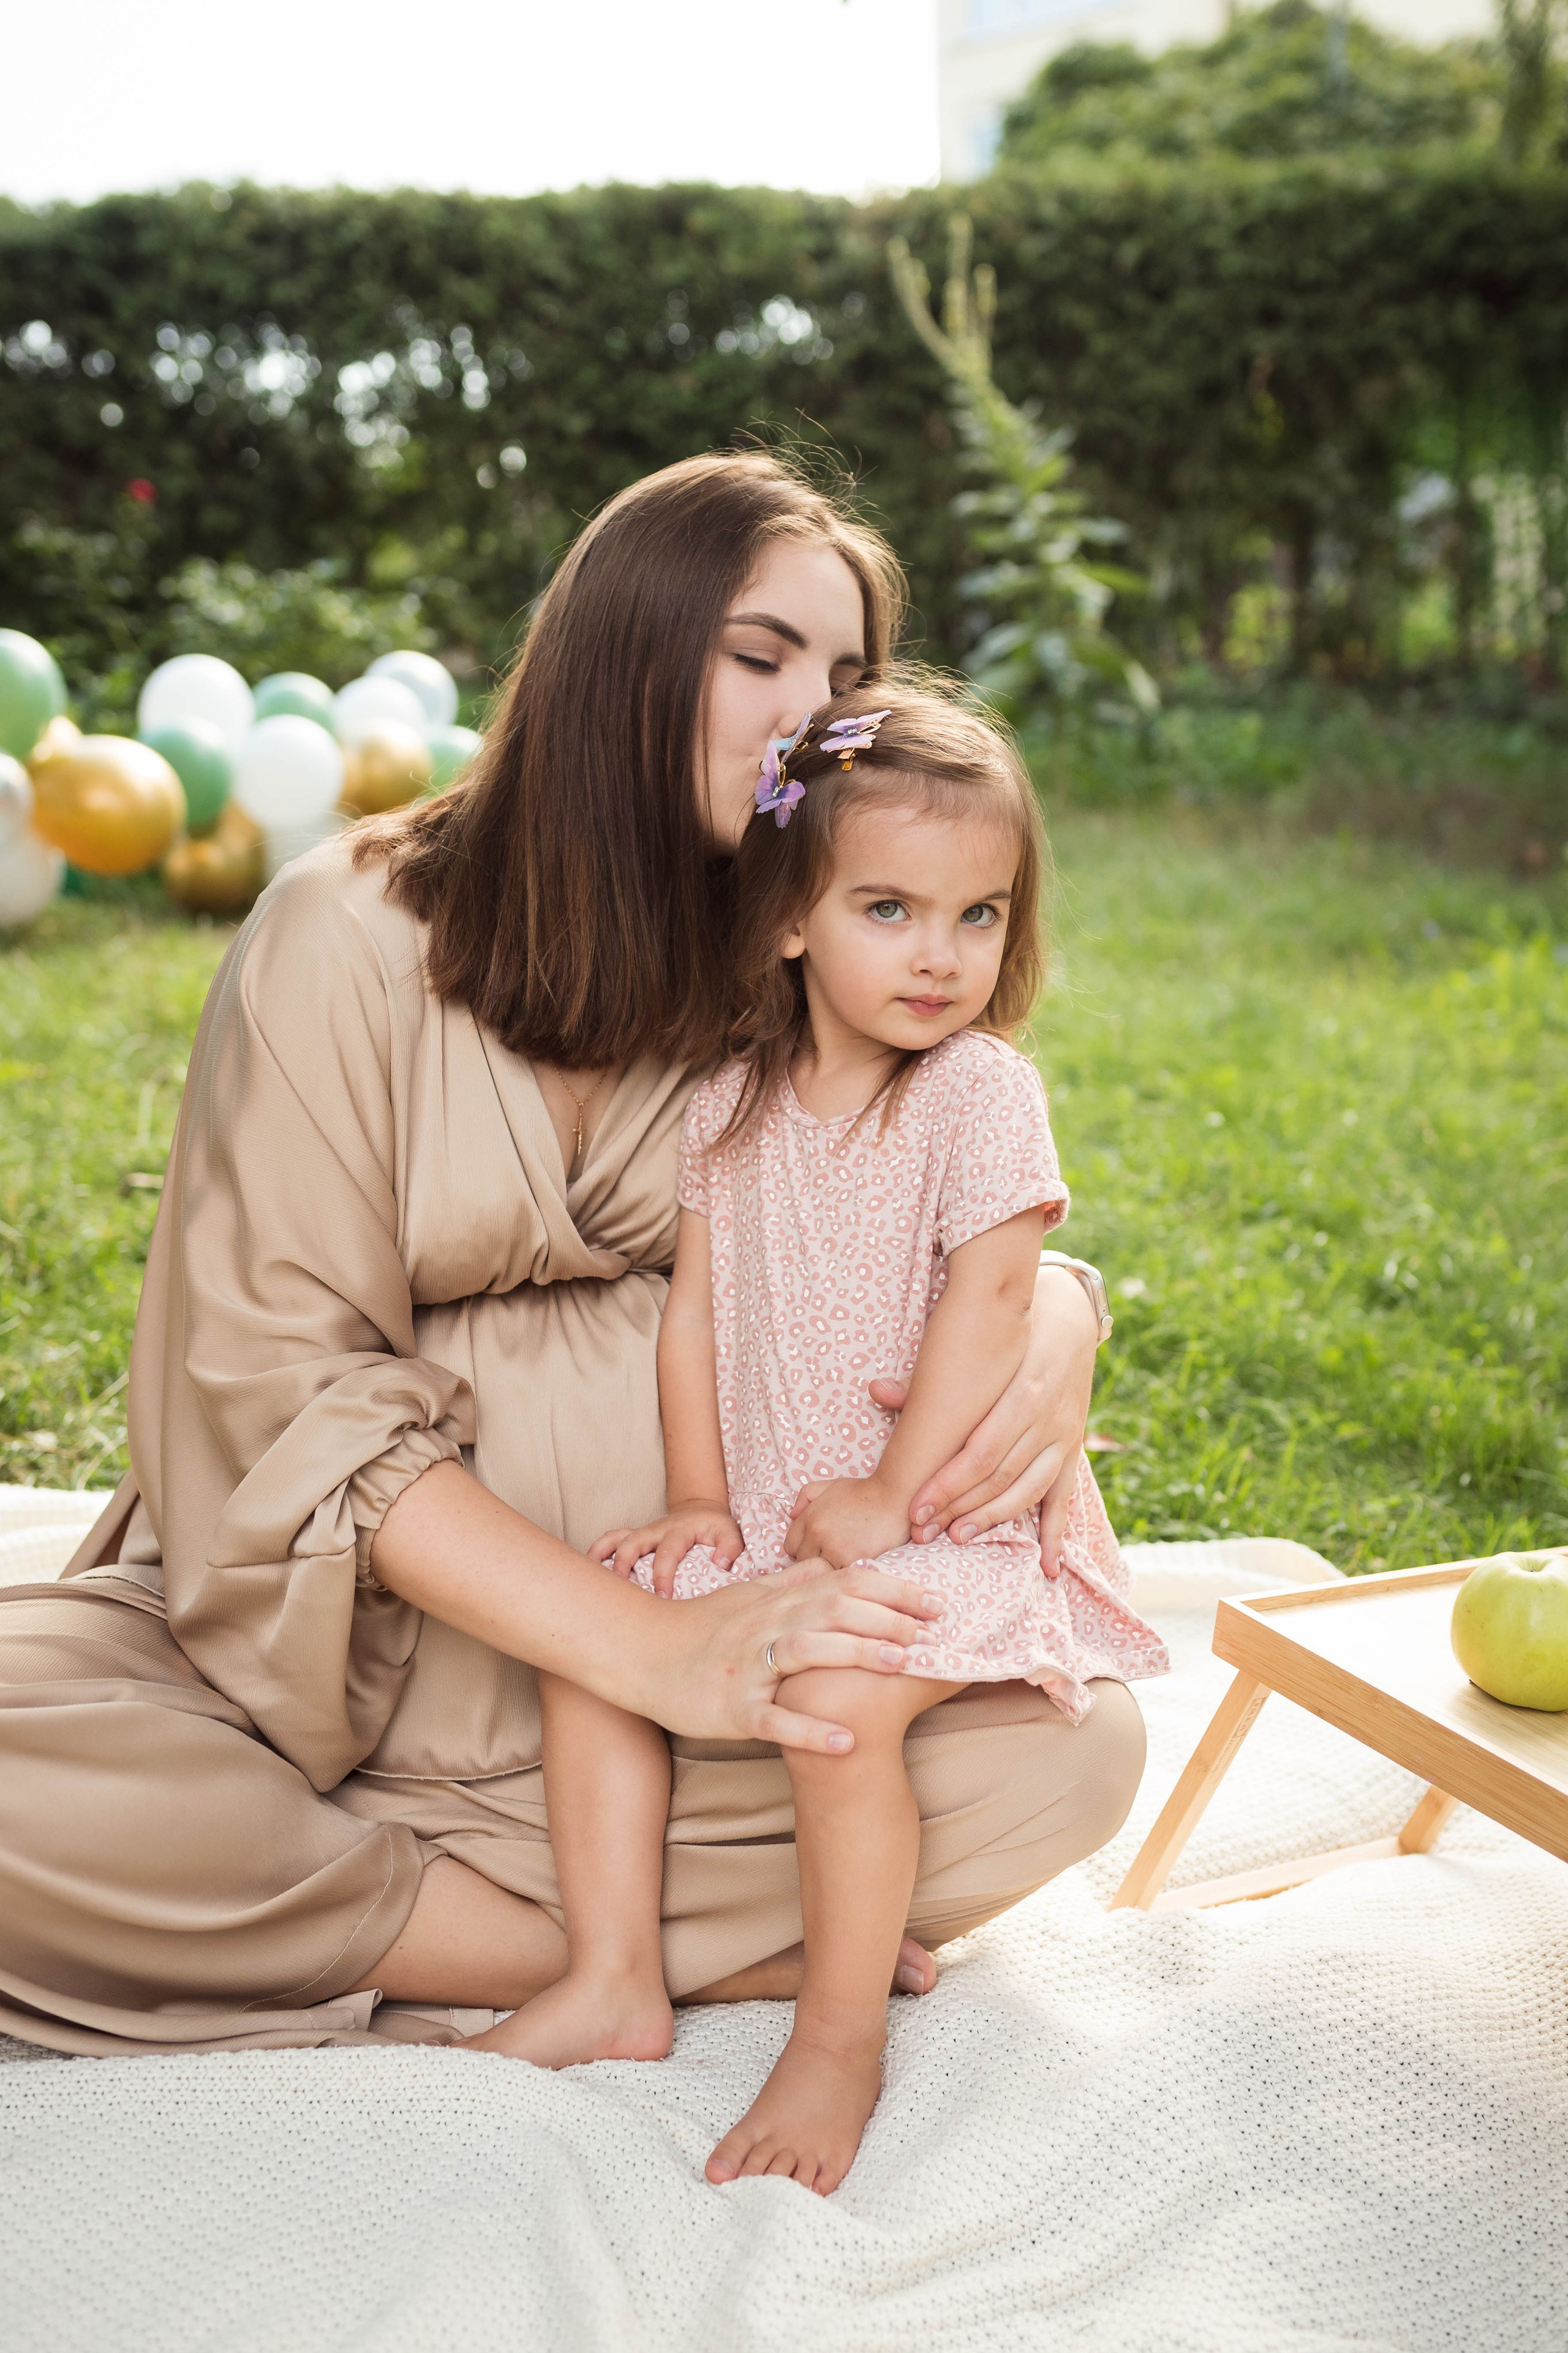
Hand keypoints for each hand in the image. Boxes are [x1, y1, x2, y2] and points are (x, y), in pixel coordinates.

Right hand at [591, 1498, 743, 1596]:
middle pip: (633, 1543)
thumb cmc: (715, 1528)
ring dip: (603, 1556)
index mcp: (679, 1530)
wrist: (701, 1511)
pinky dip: (597, 1553)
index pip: (668, 1551)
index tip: (663, 1595)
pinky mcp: (635, 1538)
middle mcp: (656, 1530)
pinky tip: (588, 1572)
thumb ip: (730, 1547)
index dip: (663, 1574)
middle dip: (625, 1566)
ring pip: (616, 1539)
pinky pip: (611, 1540)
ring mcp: (643, 1533)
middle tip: (623, 1592)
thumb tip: (721, 1564)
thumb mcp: (730, 1533)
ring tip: (593, 1580)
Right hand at [641, 1559, 946, 1754]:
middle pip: (833, 1609)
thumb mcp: (746, 1595)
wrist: (639, 1655)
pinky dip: (811, 1730)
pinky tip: (847, 1742)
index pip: (844, 1583)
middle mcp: (766, 1627)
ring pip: (807, 1652)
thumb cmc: (698, 1627)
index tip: (936, 1600)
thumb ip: (789, 1580)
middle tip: (935, 1629)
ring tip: (902, 1666)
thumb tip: (830, 1563)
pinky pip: (774, 1719)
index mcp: (776, 1601)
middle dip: (888, 1617)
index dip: (893, 1589)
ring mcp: (748, 1667)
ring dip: (857, 1656)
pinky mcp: (732, 1708)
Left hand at [781, 1475, 908, 1568]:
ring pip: (822, 1573)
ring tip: (843, 1560)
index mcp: (810, 1518)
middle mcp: (818, 1535)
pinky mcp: (854, 1561)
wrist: (896, 1497)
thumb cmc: (864, 1492)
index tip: (815, 1547)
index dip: (802, 1547)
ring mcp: (836, 1550)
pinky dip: (845, 1573)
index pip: (790, 1546)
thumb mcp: (830, 1485)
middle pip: (804, 1563)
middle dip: (815, 1559)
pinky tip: (854, 1564)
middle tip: (832, 1554)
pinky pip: (841, 1576)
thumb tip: (791, 1516)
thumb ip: (805, 1496)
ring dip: (830, 1569)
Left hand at [867, 1263, 1096, 1569]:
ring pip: (1028, 1491)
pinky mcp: (1073, 1447)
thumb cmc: (1008, 1334)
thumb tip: (876, 1391)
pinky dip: (1058, 1535)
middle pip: (1000, 1478)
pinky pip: (1065, 1497)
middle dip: (959, 1508)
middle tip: (923, 1534)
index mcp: (1023, 1393)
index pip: (980, 1453)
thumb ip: (932, 1379)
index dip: (947, 1486)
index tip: (915, 1510)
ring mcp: (1064, 1437)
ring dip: (993, 1520)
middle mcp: (1047, 1419)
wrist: (1067, 1315)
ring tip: (958, 1539)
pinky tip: (1048, 1567)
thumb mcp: (976, 1346)